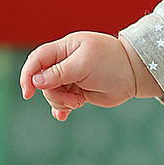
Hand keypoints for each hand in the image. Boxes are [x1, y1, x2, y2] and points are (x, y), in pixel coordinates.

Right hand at [20, 32, 153, 120]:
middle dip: (53, 93)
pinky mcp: (78, 91)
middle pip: (42, 80)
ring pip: (52, 92)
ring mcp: (72, 77)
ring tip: (78, 102)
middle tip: (71, 99)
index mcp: (66, 48)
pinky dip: (61, 108)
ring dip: (61, 101)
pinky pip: (62, 101)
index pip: (37, 59)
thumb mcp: (84, 65)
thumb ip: (59, 72)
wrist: (134, 76)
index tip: (28, 93)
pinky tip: (62, 116)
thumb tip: (35, 80)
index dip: (28, 74)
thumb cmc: (111, 64)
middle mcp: (66, 61)